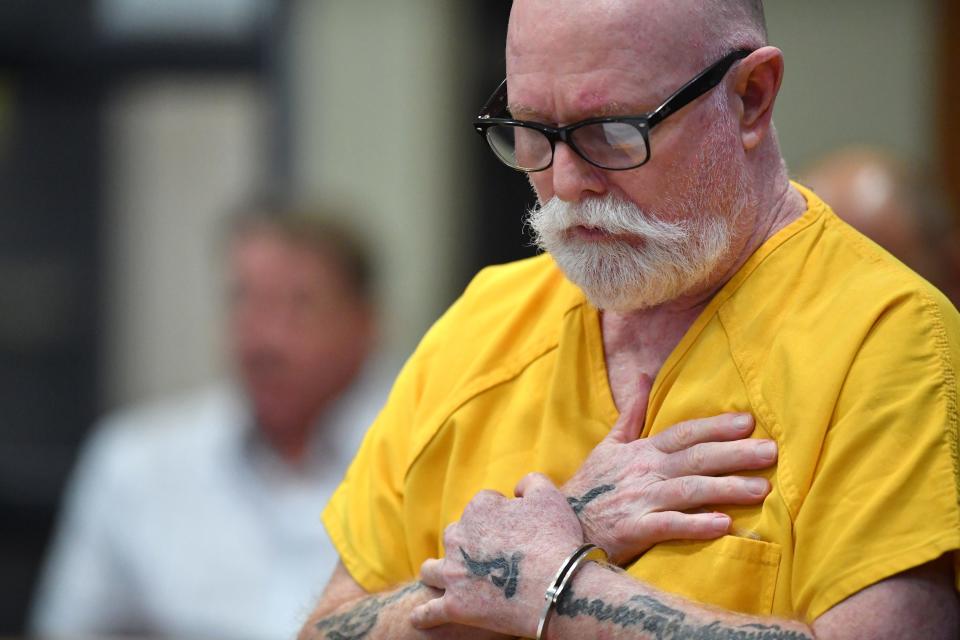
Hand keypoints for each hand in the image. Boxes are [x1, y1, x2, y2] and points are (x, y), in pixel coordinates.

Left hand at [411, 474, 581, 637]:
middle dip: (466, 543)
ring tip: (444, 578)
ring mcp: (454, 573)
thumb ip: (530, 483)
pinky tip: (420, 618)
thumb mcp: (550, 497)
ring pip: (433, 570)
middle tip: (485, 557)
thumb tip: (517, 488)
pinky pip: (429, 612)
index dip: (499, 515)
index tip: (512, 529)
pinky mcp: (455, 606)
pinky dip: (424, 615)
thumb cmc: (557, 541)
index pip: (482, 505)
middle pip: (455, 535)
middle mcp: (459, 536)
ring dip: (437, 572)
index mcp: (480, 508)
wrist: (558, 587)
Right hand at [563, 376, 777, 564]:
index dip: (715, 427)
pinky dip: (696, 524)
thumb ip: (631, 414)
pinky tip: (724, 525)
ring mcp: (640, 500)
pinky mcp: (634, 529)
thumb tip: (642, 376)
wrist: (562, 526)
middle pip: (695, 458)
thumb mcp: (608, 446)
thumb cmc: (591, 487)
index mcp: (642, 451)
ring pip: (688, 490)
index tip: (748, 422)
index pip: (683, 433)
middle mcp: (644, 472)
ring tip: (761, 489)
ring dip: (725, 488)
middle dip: (734, 454)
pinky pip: (669, 526)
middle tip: (771, 452)